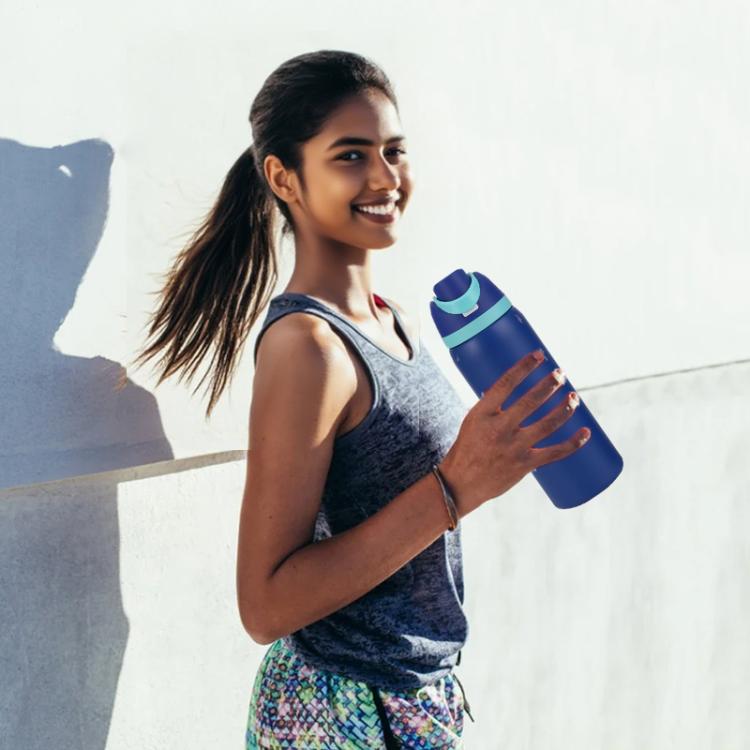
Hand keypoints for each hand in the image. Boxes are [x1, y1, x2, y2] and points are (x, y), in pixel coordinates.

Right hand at [438, 350, 588, 515]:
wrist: (461, 484)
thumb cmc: (467, 448)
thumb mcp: (472, 421)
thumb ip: (492, 406)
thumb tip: (512, 387)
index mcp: (483, 413)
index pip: (506, 383)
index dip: (525, 366)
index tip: (539, 354)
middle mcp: (499, 428)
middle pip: (531, 400)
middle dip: (550, 384)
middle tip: (560, 374)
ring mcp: (514, 447)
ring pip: (548, 423)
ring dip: (565, 408)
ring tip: (574, 397)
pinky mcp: (525, 464)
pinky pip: (555, 452)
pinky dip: (573, 443)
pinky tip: (585, 432)